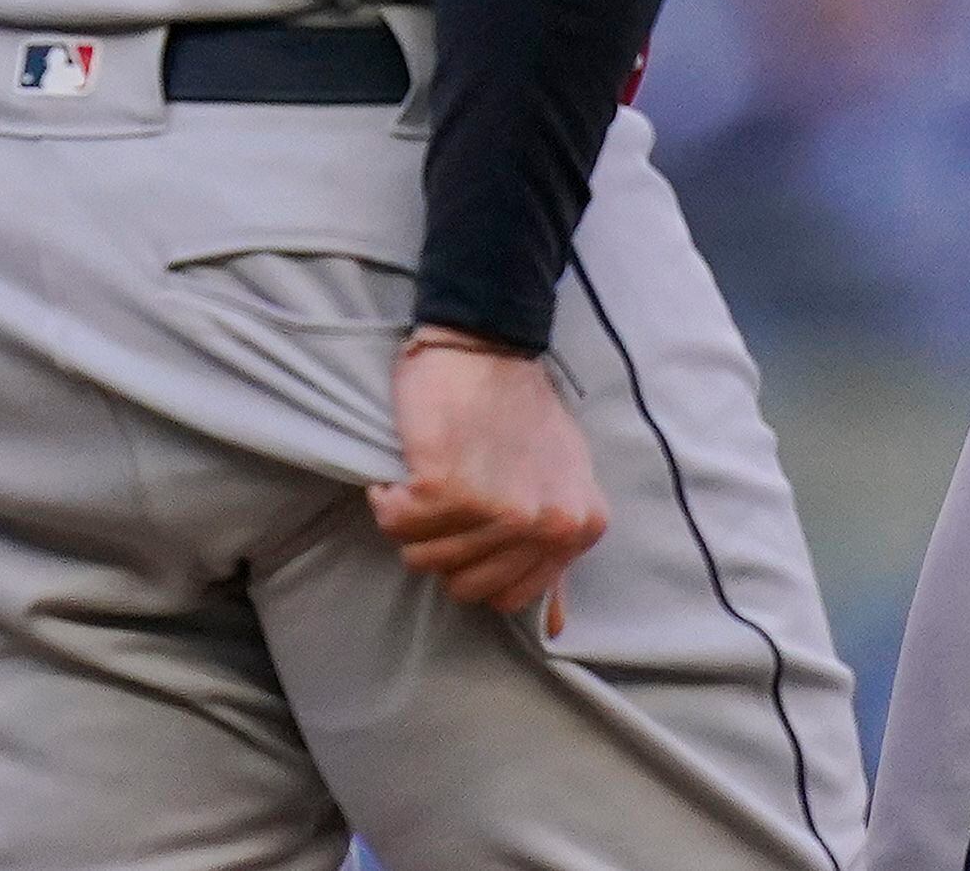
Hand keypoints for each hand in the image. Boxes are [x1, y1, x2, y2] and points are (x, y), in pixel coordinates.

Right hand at [367, 328, 606, 627]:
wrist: (487, 342)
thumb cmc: (520, 409)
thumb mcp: (561, 481)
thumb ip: (555, 554)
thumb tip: (553, 627)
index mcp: (581, 528)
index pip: (509, 596)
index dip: (477, 562)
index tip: (469, 521)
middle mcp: (547, 526)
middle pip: (464, 586)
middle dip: (442, 546)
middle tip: (445, 499)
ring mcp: (499, 509)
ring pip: (424, 558)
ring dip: (412, 521)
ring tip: (425, 478)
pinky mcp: (448, 486)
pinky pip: (396, 522)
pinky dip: (388, 498)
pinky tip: (404, 469)